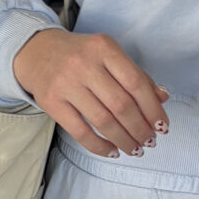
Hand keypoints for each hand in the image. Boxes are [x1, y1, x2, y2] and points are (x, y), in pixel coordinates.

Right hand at [12, 27, 169, 157]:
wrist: (36, 51)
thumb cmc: (80, 55)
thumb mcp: (108, 55)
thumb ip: (135, 75)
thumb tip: (162, 98)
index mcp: (104, 48)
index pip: (136, 83)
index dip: (152, 109)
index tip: (162, 126)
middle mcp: (84, 64)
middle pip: (121, 105)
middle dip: (140, 128)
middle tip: (150, 141)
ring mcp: (66, 84)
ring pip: (103, 121)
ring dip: (124, 140)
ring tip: (135, 149)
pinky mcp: (51, 102)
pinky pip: (80, 132)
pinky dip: (100, 146)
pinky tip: (112, 151)